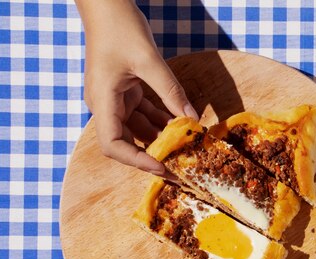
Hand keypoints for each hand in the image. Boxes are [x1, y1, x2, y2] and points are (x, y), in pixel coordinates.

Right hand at [76, 0, 197, 174]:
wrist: (107, 6)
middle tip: (180, 167)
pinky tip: (184, 125)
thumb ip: (171, 91)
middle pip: (127, 142)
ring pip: (140, 129)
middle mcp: (106, 106)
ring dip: (162, 138)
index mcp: (103, 101)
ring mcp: (116, 100)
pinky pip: (146, 114)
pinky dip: (163, 121)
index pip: (113, 144)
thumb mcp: (149, 60)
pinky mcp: (127, 92)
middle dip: (153, 155)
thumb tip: (193, 120)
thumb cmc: (120, 28)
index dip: (136, 160)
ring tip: (188, 147)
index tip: (162, 166)